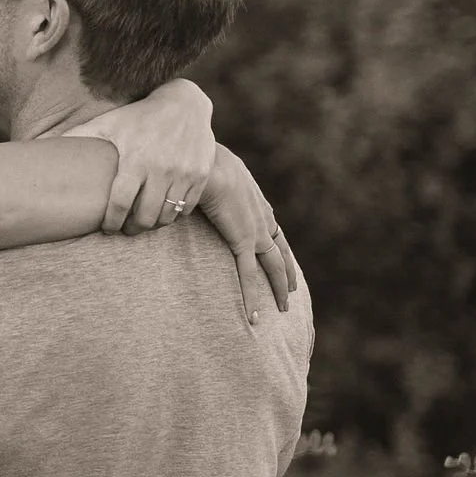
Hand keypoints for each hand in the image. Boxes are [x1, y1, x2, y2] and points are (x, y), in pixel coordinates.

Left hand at [76, 79, 215, 231]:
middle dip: (133, 228)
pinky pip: (187, 207)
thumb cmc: (137, 117)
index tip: (107, 229)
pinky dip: (175, 213)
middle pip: (144, 216)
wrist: (184, 104)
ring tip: (143, 221)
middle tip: (126, 229)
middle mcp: (161, 168)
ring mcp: (184, 173)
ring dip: (154, 224)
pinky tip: (163, 209)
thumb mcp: (107, 123)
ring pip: (167, 216)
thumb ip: (76, 136)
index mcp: (135, 159)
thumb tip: (38, 143)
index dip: (111, 222)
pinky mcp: (201, 175)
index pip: (119, 204)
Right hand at [198, 146, 297, 323]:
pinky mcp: (243, 240)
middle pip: (280, 248)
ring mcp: (256, 229)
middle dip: (287, 270)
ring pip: (274, 265)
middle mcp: (261, 215)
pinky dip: (252, 298)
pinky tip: (255, 318)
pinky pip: (249, 275)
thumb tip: (184, 188)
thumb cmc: (198, 159)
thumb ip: (203, 184)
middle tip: (291, 289)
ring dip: (280, 287)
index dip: (275, 245)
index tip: (278, 256)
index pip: (270, 227)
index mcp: (253, 198)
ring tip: (284, 307)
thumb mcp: (206, 170)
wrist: (203, 160)